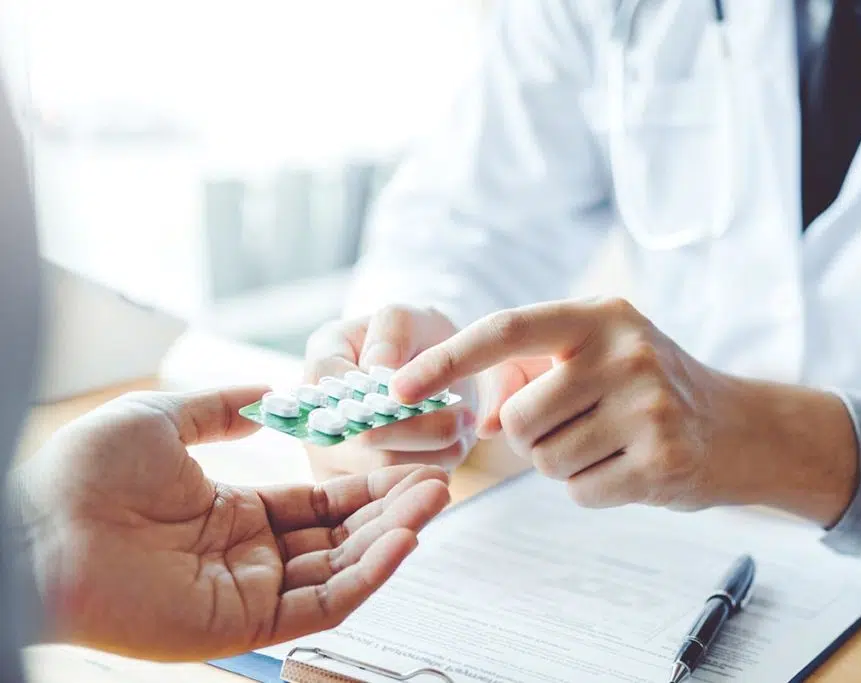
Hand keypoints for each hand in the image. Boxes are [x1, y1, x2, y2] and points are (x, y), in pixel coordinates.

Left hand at [13, 387, 450, 660]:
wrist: (38, 526)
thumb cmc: (85, 472)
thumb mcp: (163, 419)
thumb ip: (222, 408)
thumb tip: (270, 392)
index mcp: (233, 512)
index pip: (319, 503)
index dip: (365, 486)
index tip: (407, 463)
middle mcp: (248, 555)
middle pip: (340, 536)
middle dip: (391, 510)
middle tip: (439, 483)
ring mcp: (247, 592)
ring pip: (340, 569)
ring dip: (391, 537)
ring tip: (434, 501)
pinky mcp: (243, 625)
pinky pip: (321, 603)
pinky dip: (368, 576)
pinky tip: (402, 541)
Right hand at [304, 305, 477, 478]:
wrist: (432, 374)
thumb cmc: (416, 340)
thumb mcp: (409, 316)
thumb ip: (393, 329)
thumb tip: (379, 367)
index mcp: (321, 365)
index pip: (335, 385)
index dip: (380, 392)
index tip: (422, 387)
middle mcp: (317, 417)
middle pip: (362, 438)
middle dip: (419, 427)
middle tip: (463, 416)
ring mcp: (334, 458)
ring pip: (385, 469)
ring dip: (433, 450)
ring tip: (462, 428)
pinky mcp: (361, 487)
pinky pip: (398, 489)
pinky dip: (433, 469)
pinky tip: (452, 448)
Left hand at [390, 297, 857, 525]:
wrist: (739, 428)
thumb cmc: (649, 388)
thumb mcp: (595, 358)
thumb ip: (530, 375)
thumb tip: (474, 419)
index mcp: (600, 316)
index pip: (506, 330)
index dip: (446, 360)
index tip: (396, 387)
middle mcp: (626, 352)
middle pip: (519, 419)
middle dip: (530, 436)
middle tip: (575, 427)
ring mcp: (649, 406)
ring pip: (545, 461)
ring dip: (563, 463)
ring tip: (609, 443)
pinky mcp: (663, 460)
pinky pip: (580, 493)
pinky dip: (592, 489)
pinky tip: (629, 466)